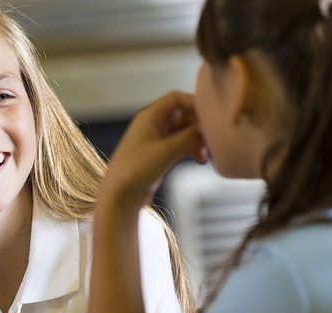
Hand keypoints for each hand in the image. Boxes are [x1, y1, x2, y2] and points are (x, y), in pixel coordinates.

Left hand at [101, 91, 206, 209]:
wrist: (120, 195)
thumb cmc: (134, 170)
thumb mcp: (166, 150)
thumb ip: (190, 136)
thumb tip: (208, 128)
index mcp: (150, 116)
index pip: (176, 98)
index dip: (194, 103)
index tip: (211, 115)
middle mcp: (153, 125)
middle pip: (183, 115)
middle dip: (199, 125)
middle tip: (212, 137)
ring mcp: (157, 140)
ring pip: (184, 132)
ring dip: (197, 139)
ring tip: (206, 151)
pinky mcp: (160, 155)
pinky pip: (181, 145)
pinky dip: (191, 150)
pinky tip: (200, 159)